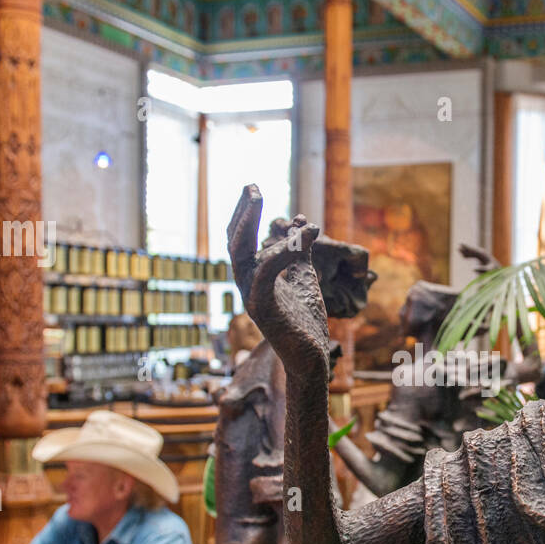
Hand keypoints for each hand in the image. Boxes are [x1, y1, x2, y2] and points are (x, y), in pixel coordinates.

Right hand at [228, 185, 330, 374]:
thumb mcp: (304, 276)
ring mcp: (252, 297)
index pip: (240, 240)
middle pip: (234, 243)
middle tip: (252, 186)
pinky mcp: (264, 310)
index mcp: (254, 276)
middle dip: (242, 213)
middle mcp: (247, 285)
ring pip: (241, 255)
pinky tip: (305, 236)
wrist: (310, 357)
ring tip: (262, 200)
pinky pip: (265, 275)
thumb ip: (300, 251)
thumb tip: (301, 221)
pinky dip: (282, 252)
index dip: (244, 214)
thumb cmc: (304, 321)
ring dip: (250, 225)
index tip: (254, 189)